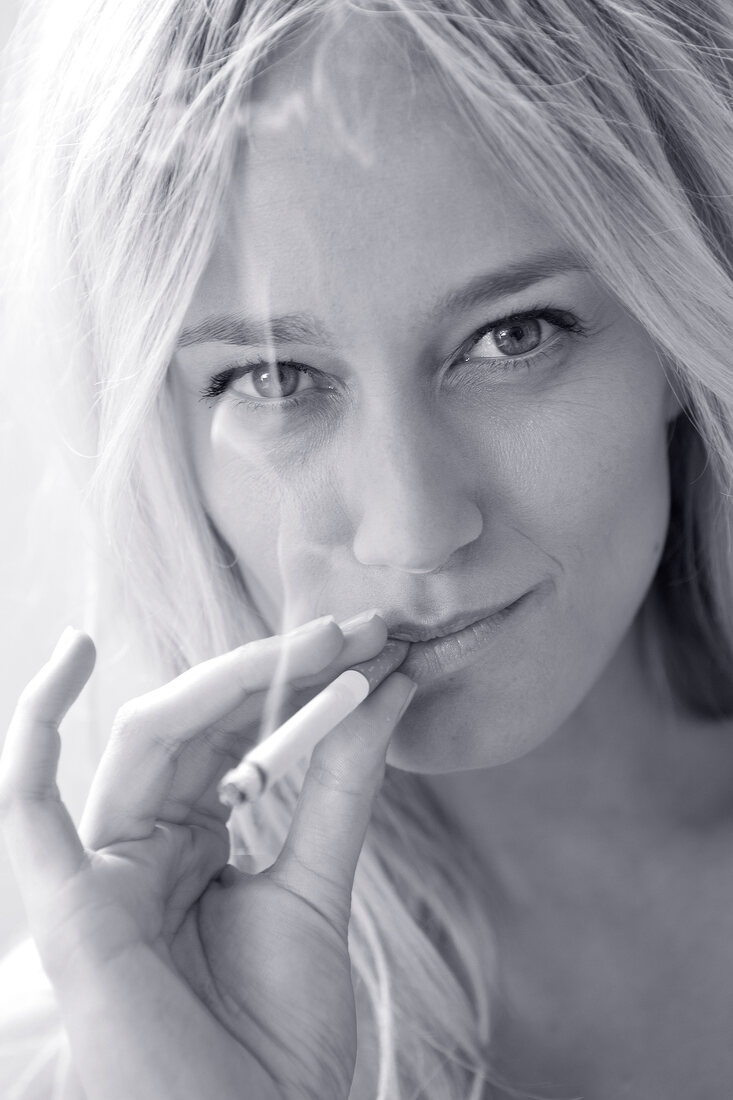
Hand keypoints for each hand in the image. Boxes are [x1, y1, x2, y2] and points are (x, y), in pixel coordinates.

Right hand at [0, 617, 415, 1099]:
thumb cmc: (276, 1043)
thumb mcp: (318, 888)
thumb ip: (340, 789)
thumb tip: (387, 689)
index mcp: (197, 847)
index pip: (241, 737)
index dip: (302, 686)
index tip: (376, 646)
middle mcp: (146, 847)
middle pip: (201, 726)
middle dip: (278, 669)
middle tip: (357, 628)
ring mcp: (105, 870)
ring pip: (147, 739)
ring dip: (228, 678)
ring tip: (311, 639)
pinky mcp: (68, 904)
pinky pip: (26, 804)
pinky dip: (36, 723)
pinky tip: (74, 653)